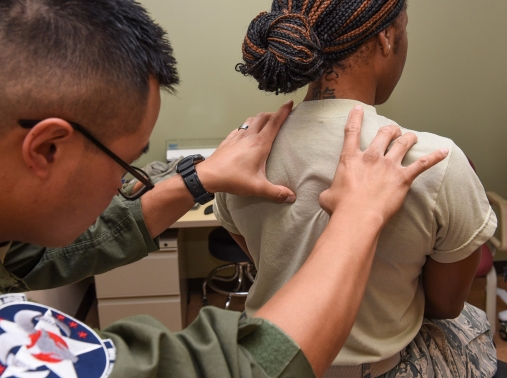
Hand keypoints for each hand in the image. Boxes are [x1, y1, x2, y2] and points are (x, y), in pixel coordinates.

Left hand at [196, 101, 295, 202]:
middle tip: (281, 116)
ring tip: (266, 122)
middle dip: (274, 113)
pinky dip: (248, 125)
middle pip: (264, 117)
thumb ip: (276, 193)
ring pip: (251, 119)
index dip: (284, 111)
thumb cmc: (233, 179)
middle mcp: (249, 136)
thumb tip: (292, 197)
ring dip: (261, 118)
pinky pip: (241, 127)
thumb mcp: (257, 187)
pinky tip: (247, 133)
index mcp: (260, 143)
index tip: (290, 103)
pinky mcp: (229, 140)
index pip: (274, 122)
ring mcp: (237, 136)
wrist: (208, 175)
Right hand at [319, 105, 448, 224]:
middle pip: (384, 133)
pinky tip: (444, 151)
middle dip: (390, 129)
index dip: (355, 117)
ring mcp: (389, 166)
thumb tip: (328, 195)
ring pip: (403, 143)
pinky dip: (435, 157)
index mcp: (350, 159)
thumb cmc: (341, 208)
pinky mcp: (403, 178)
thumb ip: (329, 190)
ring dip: (409, 138)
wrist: (357, 217)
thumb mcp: (327, 196)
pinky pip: (423, 164)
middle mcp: (371, 157)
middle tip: (392, 130)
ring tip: (411, 137)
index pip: (352, 132)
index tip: (359, 108)